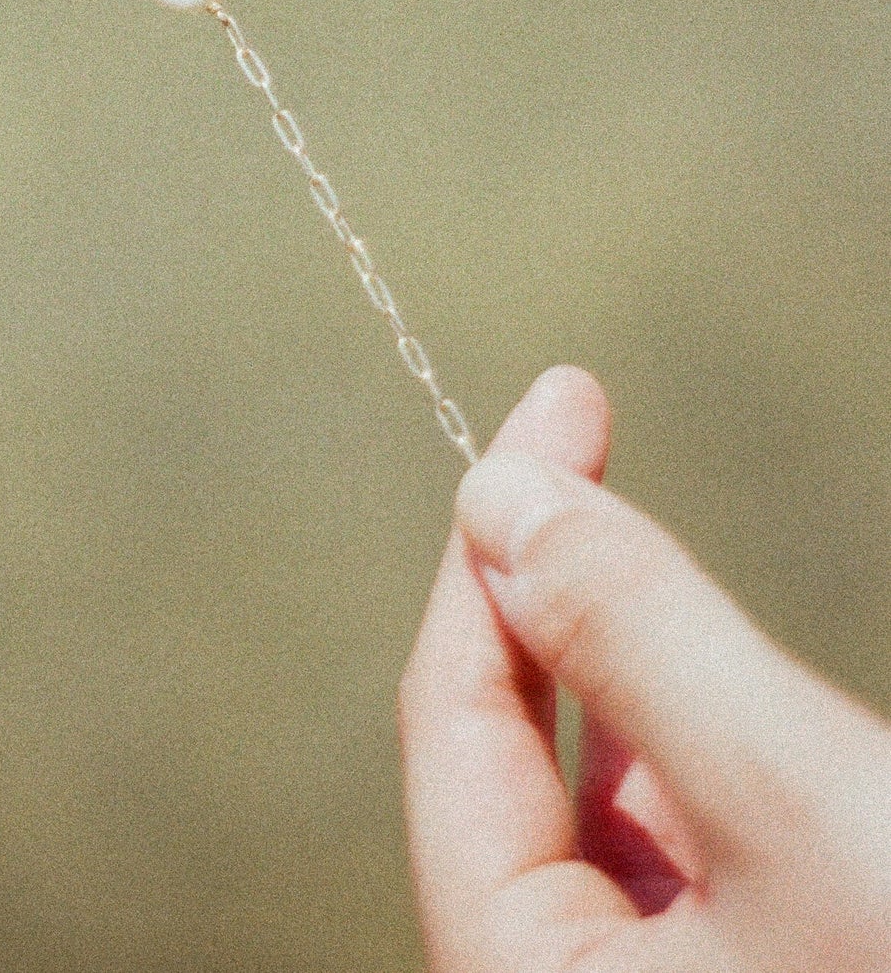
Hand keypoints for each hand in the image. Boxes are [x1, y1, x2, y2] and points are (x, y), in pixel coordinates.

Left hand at [402, 367, 890, 971]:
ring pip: (594, 797)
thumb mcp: (799, 803)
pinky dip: (678, 743)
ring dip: (610, 655)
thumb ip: (640, 643)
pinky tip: (689, 669)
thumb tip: (506, 496)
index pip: (454, 727)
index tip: (558, 404)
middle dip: (540, 581)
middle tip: (574, 422)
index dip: (490, 549)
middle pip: (509, 753)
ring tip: (624, 528)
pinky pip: (672, 849)